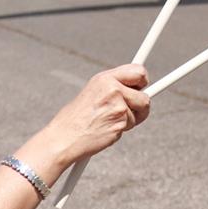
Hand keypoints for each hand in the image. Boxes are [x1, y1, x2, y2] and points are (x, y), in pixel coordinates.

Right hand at [30, 65, 150, 168]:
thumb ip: (114, 87)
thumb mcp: (92, 92)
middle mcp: (113, 88)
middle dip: (142, 104)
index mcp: (104, 78)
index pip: (138, 70)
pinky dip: (122, 129)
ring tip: (110, 121)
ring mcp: (118, 105)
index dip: (143, 79)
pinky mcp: (120, 122)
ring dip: (131, 119)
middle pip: (145, 95)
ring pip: (140, 112)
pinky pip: (131, 125)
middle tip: (133, 109)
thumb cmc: (75, 119)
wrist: (62, 138)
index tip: (142, 86)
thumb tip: (138, 87)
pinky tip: (106, 129)